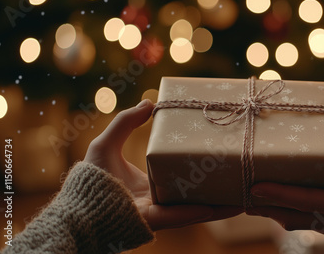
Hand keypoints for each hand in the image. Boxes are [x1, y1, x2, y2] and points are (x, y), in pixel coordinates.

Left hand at [84, 99, 241, 230]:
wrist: (79, 205)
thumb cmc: (91, 177)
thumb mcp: (108, 142)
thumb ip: (126, 122)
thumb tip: (149, 103)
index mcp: (153, 182)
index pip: (183, 173)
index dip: (201, 164)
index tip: (218, 152)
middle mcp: (161, 198)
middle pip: (197, 192)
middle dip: (219, 187)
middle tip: (240, 175)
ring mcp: (162, 211)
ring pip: (198, 207)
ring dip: (222, 203)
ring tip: (244, 196)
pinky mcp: (158, 220)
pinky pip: (185, 215)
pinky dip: (207, 211)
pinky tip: (229, 206)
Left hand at [246, 109, 323, 234]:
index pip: (304, 200)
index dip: (278, 194)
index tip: (254, 187)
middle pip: (288, 215)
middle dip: (262, 205)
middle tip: (237, 192)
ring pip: (290, 221)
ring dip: (269, 209)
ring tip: (245, 196)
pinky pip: (298, 220)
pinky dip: (281, 211)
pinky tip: (270, 200)